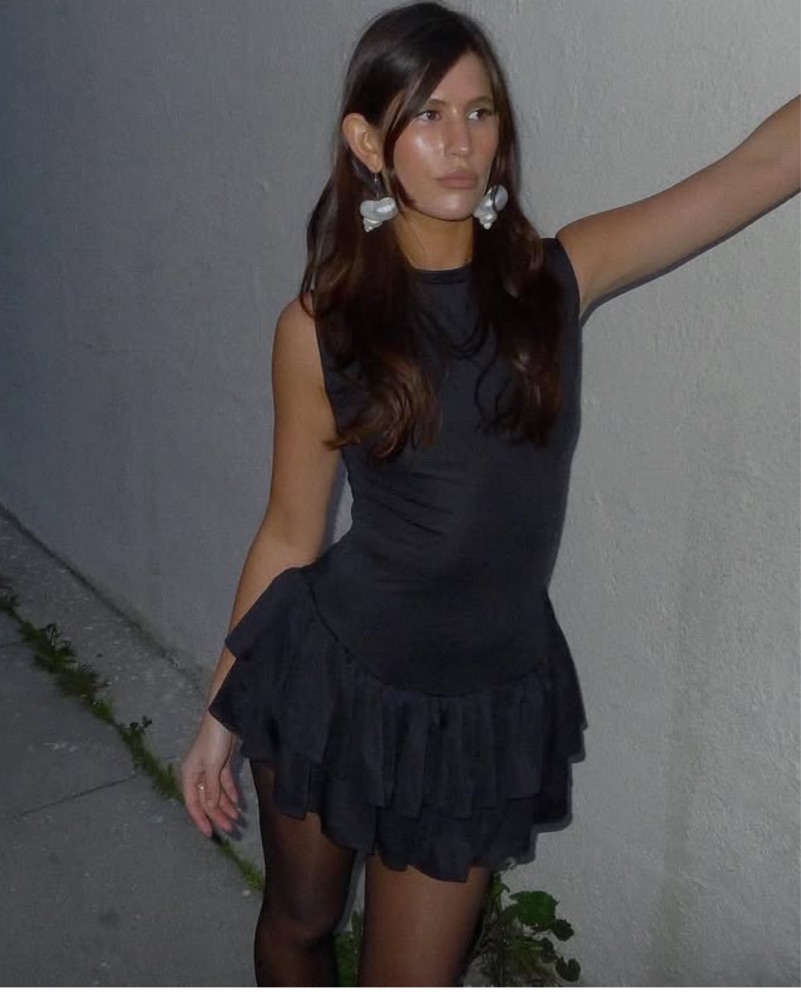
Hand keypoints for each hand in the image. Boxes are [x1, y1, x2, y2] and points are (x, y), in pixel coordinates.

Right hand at [181, 712, 239, 836]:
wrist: (224, 716)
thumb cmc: (214, 740)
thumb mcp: (212, 766)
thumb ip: (211, 788)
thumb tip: (209, 808)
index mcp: (189, 775)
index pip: (193, 804)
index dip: (201, 820)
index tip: (210, 834)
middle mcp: (197, 774)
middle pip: (207, 801)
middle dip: (218, 815)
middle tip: (231, 828)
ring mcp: (210, 769)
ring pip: (217, 794)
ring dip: (226, 806)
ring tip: (237, 818)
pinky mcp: (221, 763)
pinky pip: (225, 784)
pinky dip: (231, 793)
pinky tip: (238, 803)